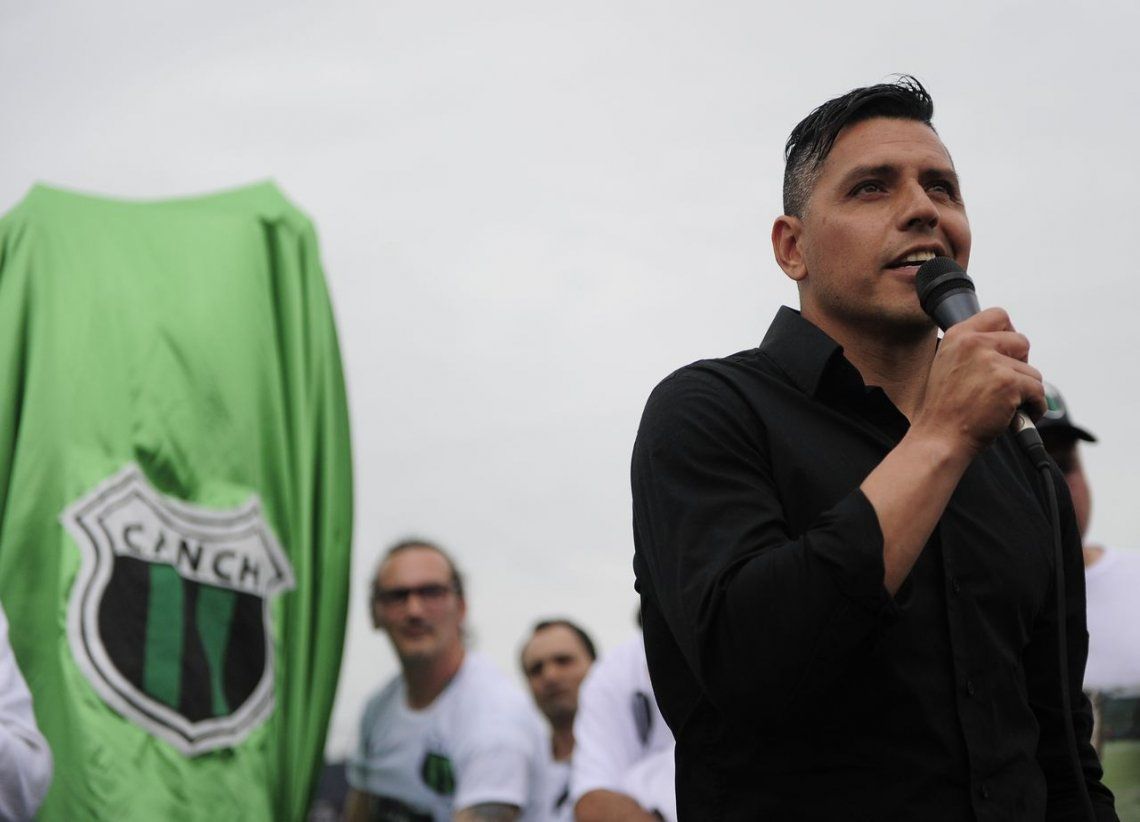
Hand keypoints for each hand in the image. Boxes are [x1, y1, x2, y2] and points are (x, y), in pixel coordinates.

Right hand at [913, 307, 1044, 455]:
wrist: (939, 437)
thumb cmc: (945, 409)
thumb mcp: (947, 365)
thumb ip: (971, 349)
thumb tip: (1005, 344)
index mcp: (958, 336)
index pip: (998, 316)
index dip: (1008, 334)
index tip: (1006, 353)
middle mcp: (973, 343)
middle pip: (1021, 341)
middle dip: (1019, 365)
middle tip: (1004, 385)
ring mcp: (991, 362)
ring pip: (1032, 371)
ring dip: (1025, 391)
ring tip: (1004, 406)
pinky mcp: (1008, 383)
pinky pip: (1038, 391)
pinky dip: (1034, 407)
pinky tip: (1016, 416)